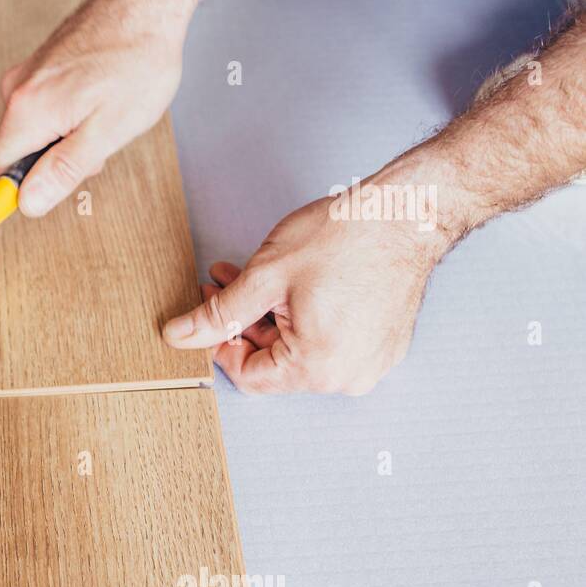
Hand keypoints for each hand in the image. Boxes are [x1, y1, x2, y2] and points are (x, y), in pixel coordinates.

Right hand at [0, 0, 188, 217]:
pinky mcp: (39, 67)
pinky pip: (42, 110)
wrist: (145, 0)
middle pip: (16, 154)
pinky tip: (99, 97)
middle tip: (96, 145)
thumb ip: (64, 170)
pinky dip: (68, 115)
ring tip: (105, 113)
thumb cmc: (136, 59)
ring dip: (64, 137)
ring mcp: (26, 76)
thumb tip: (28, 203)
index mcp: (28, 112)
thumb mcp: (108, 130)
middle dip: (52, 163)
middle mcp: (16, 92)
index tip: (23, 206)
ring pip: (33, 132)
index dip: (10, 195)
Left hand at [161, 188, 451, 394]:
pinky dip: (302, 316)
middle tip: (221, 285)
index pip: (248, 376)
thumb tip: (179, 336)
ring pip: (299, 348)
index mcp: (318, 367)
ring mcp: (370, 361)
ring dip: (268, 316)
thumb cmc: (347, 237)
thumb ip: (218, 314)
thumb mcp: (265, 276)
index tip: (207, 316)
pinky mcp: (381, 343)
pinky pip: (329, 340)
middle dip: (242, 323)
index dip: (219, 345)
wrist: (407, 210)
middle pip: (275, 362)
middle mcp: (348, 376)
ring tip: (246, 276)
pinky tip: (285, 284)